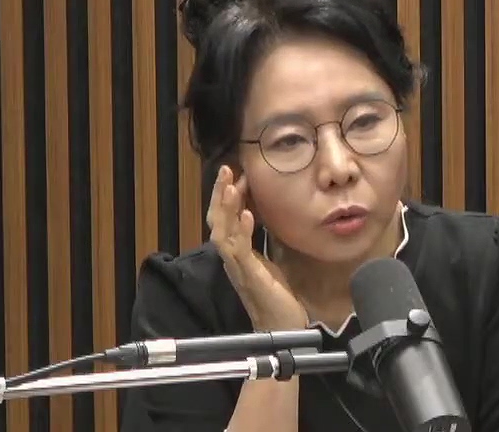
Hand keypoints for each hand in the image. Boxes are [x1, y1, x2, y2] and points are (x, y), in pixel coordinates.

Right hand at [207, 165, 307, 331]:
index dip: (226, 197)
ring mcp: (239, 269)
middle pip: (217, 222)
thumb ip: (260, 241)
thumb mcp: (270, 261)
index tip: (236, 174)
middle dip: (219, 195)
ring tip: (231, 186)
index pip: (224, 219)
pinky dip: (243, 232)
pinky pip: (241, 252)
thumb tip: (261, 215)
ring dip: (226, 209)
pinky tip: (248, 215)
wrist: (282, 329)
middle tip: (226, 170)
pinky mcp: (251, 278)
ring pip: (222, 234)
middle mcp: (232, 259)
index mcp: (236, 254)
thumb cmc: (277, 297)